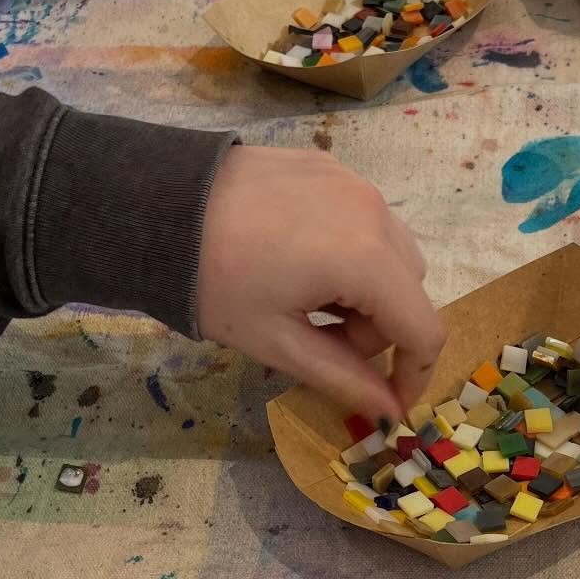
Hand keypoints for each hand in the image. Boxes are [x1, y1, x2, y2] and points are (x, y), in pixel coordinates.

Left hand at [195, 146, 442, 414]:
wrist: (155, 203)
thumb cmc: (214, 281)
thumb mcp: (277, 342)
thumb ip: (344, 377)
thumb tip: (391, 413)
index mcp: (365, 260)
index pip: (423, 329)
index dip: (415, 374)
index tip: (390, 401)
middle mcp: (374, 213)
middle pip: (409, 289)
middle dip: (378, 327)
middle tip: (319, 338)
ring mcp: (353, 182)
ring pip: (391, 252)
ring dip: (366, 288)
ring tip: (306, 296)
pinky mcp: (329, 166)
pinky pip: (363, 219)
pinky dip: (348, 249)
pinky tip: (295, 257)